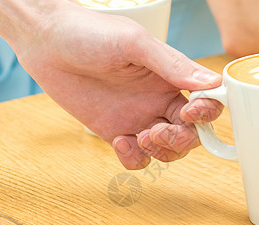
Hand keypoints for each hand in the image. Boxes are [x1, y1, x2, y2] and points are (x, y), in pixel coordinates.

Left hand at [13, 4, 222, 168]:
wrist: (46, 42)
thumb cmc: (89, 32)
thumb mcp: (134, 44)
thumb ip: (172, 65)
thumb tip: (212, 82)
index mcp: (170, 76)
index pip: (206, 102)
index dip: (207, 113)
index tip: (190, 111)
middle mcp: (158, 100)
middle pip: (190, 134)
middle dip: (181, 140)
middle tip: (157, 131)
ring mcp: (137, 118)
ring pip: (167, 151)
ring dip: (161, 151)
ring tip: (139, 136)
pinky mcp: (114, 132)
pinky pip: (137, 158)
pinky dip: (134, 158)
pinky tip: (120, 140)